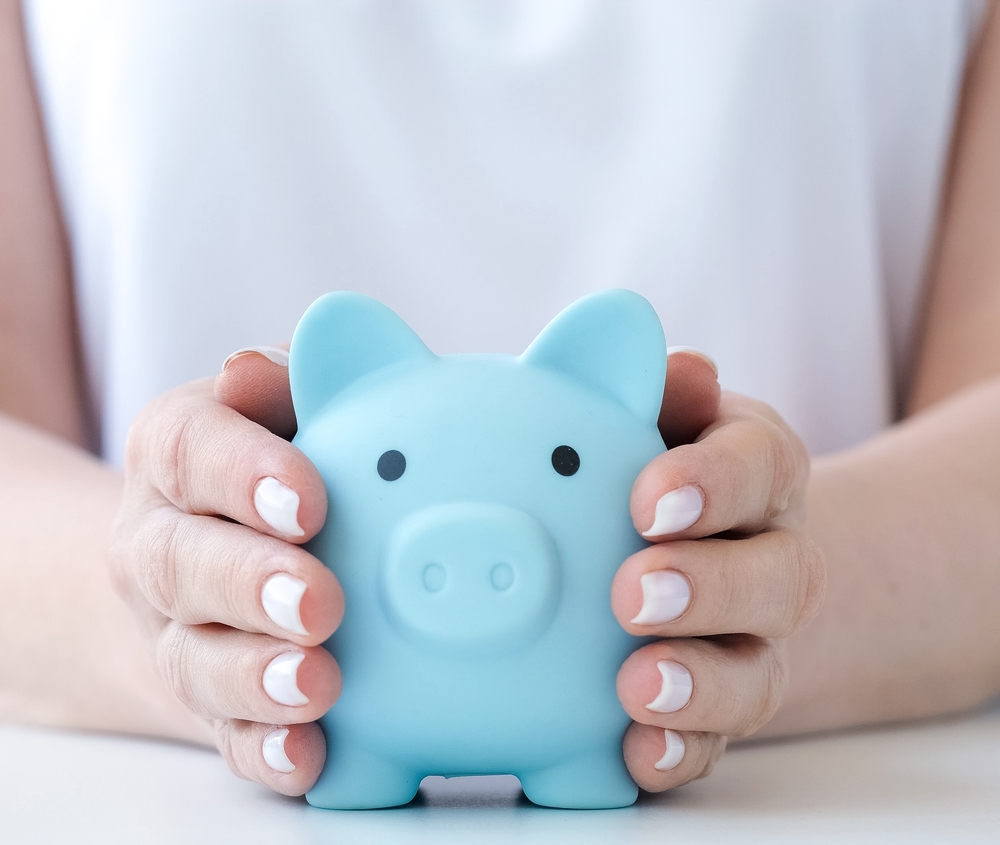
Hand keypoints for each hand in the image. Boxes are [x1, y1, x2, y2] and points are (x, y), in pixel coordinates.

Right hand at [109, 348, 342, 795]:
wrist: (215, 556)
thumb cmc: (271, 462)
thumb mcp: (276, 406)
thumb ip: (286, 384)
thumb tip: (274, 358)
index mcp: (176, 455)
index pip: (191, 451)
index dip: (243, 474)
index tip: (306, 499)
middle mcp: (158, 544)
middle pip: (183, 564)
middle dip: (250, 584)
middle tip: (320, 601)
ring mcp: (176, 630)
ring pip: (197, 659)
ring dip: (255, 675)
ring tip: (317, 683)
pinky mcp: (208, 701)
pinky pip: (225, 734)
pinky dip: (265, 749)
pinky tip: (309, 756)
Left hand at [613, 350, 825, 790]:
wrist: (714, 548)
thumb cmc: (673, 468)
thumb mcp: (673, 417)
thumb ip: (667, 393)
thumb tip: (679, 367)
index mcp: (759, 473)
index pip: (757, 466)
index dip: (710, 483)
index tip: (649, 498)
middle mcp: (775, 559)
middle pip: (771, 579)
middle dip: (707, 588)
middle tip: (634, 594)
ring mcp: (756, 642)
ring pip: (752, 671)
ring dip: (697, 683)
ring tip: (636, 685)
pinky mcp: (724, 705)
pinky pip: (715, 738)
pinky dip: (680, 749)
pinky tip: (635, 753)